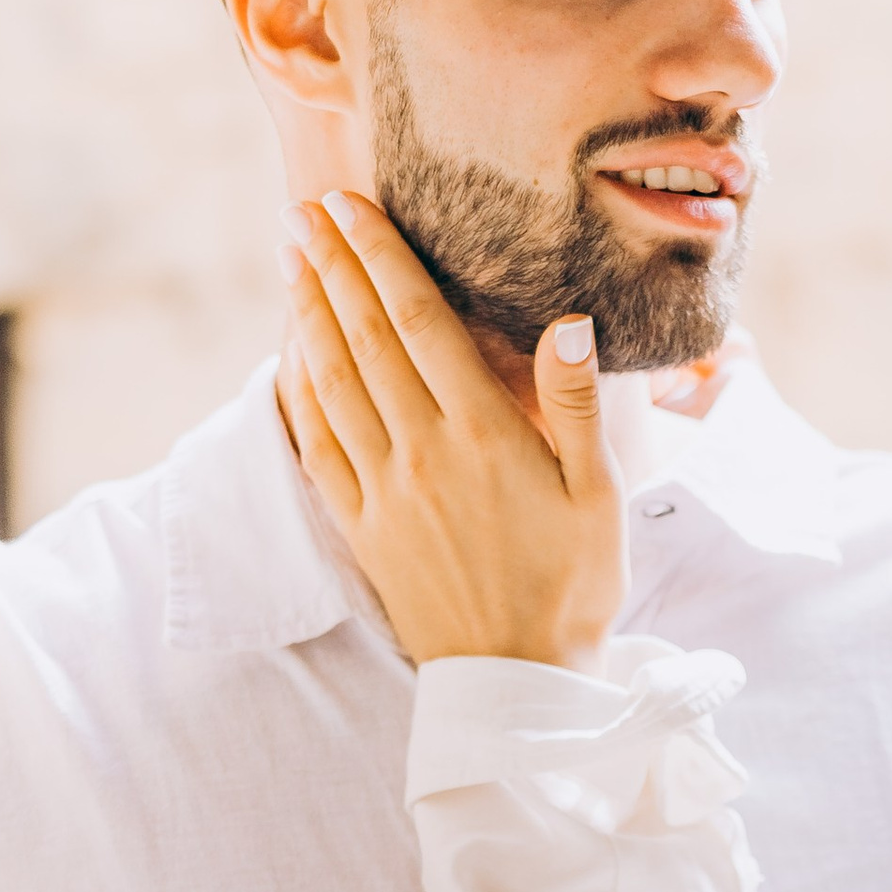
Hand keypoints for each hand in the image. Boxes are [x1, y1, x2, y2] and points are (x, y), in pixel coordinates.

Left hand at [282, 190, 624, 669]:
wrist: (520, 685)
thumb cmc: (575, 587)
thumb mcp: (600, 494)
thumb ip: (577, 403)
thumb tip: (569, 319)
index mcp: (483, 435)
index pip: (419, 323)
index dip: (381, 258)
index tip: (351, 206)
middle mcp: (422, 453)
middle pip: (365, 338)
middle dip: (332, 266)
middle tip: (305, 210)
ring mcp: (383, 491)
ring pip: (333, 382)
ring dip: (307, 313)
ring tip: (292, 258)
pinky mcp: (362, 528)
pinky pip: (318, 444)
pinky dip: (300, 389)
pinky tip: (292, 353)